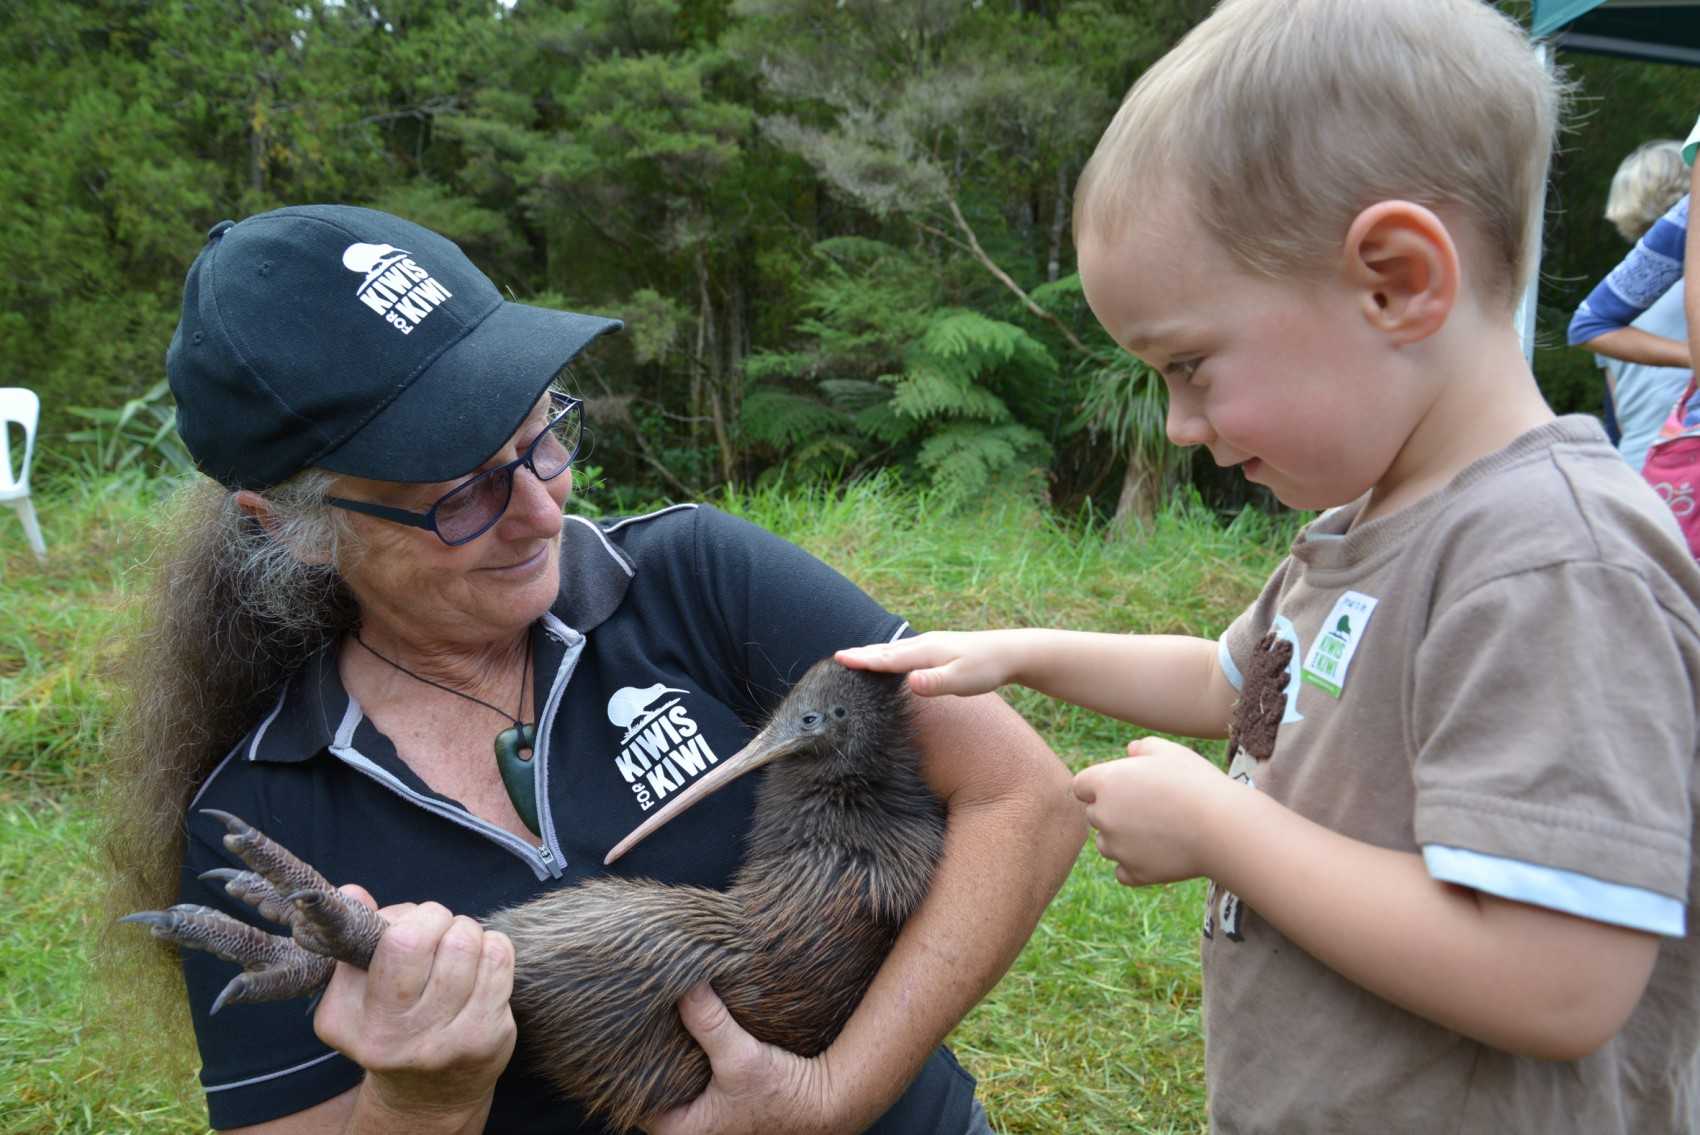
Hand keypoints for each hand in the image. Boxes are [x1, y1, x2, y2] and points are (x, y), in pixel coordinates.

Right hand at [313, 886, 516, 1117]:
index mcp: (348, 1019)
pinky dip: (492, 948)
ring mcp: (442, 1040)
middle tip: (437, 931)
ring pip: (469, 943)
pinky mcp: (485, 1038)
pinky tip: (480, 967)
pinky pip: (499, 959)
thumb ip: (353, 938)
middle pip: (431, 937)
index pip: (394, 941)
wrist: (427, 1093)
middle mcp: (393, 1035)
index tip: (405, 926)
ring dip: (467, 932)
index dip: (407, 917)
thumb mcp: (356, 991)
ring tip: (458, 949)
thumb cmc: (392, 1024)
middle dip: (438, 918)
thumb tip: (351, 892)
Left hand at [644, 984, 840, 1134]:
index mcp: (678, 1131)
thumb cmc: (783, 1096)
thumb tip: (684, 984)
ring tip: (664, 1010)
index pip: (633, 1093)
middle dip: (649, 1049)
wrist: (827, 1103)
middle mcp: (688, 1128)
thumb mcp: (742, 1058)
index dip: (629, 1059)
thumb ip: (709, 1023)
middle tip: (641, 1009)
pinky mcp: (719, 1100)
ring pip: (674, 1076)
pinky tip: (692, 1023)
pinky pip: (692, 1073)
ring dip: (673, 1047)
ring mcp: (704, 1115)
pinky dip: (691, 1050)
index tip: (625, 1024)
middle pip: (652, 1082)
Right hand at [835, 630, 1023, 697]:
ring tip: (858, 656)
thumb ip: (935, 683)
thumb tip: (909, 681)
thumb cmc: (987, 668)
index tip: (838, 659)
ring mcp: (933, 644)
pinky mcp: (940, 648)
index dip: (862, 660)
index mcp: (925, 652)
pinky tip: (894, 658)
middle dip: (862, 654)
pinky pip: (907, 650)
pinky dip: (891, 654)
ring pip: (896, 648)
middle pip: (887, 650)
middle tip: (837, 656)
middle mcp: (925, 644)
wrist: (1012, 652)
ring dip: (876, 652)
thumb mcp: (962, 680)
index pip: (887, 658)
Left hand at [1071, 737, 1235, 885]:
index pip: (1081, 786)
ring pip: (1107, 845)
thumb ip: (1143, 747)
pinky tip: (1159, 853)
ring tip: (1159, 830)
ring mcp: (1117, 848)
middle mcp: (1102, 816)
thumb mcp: (1170, 752)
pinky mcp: (1135, 873)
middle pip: (1094, 815)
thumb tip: (1130, 751)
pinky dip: (1136, 865)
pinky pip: (1123, 872)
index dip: (1100, 785)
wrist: (1221, 827)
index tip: (1125, 787)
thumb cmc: (1196, 782)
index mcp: (1104, 783)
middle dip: (1113, 811)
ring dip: (1122, 839)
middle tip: (1151, 808)